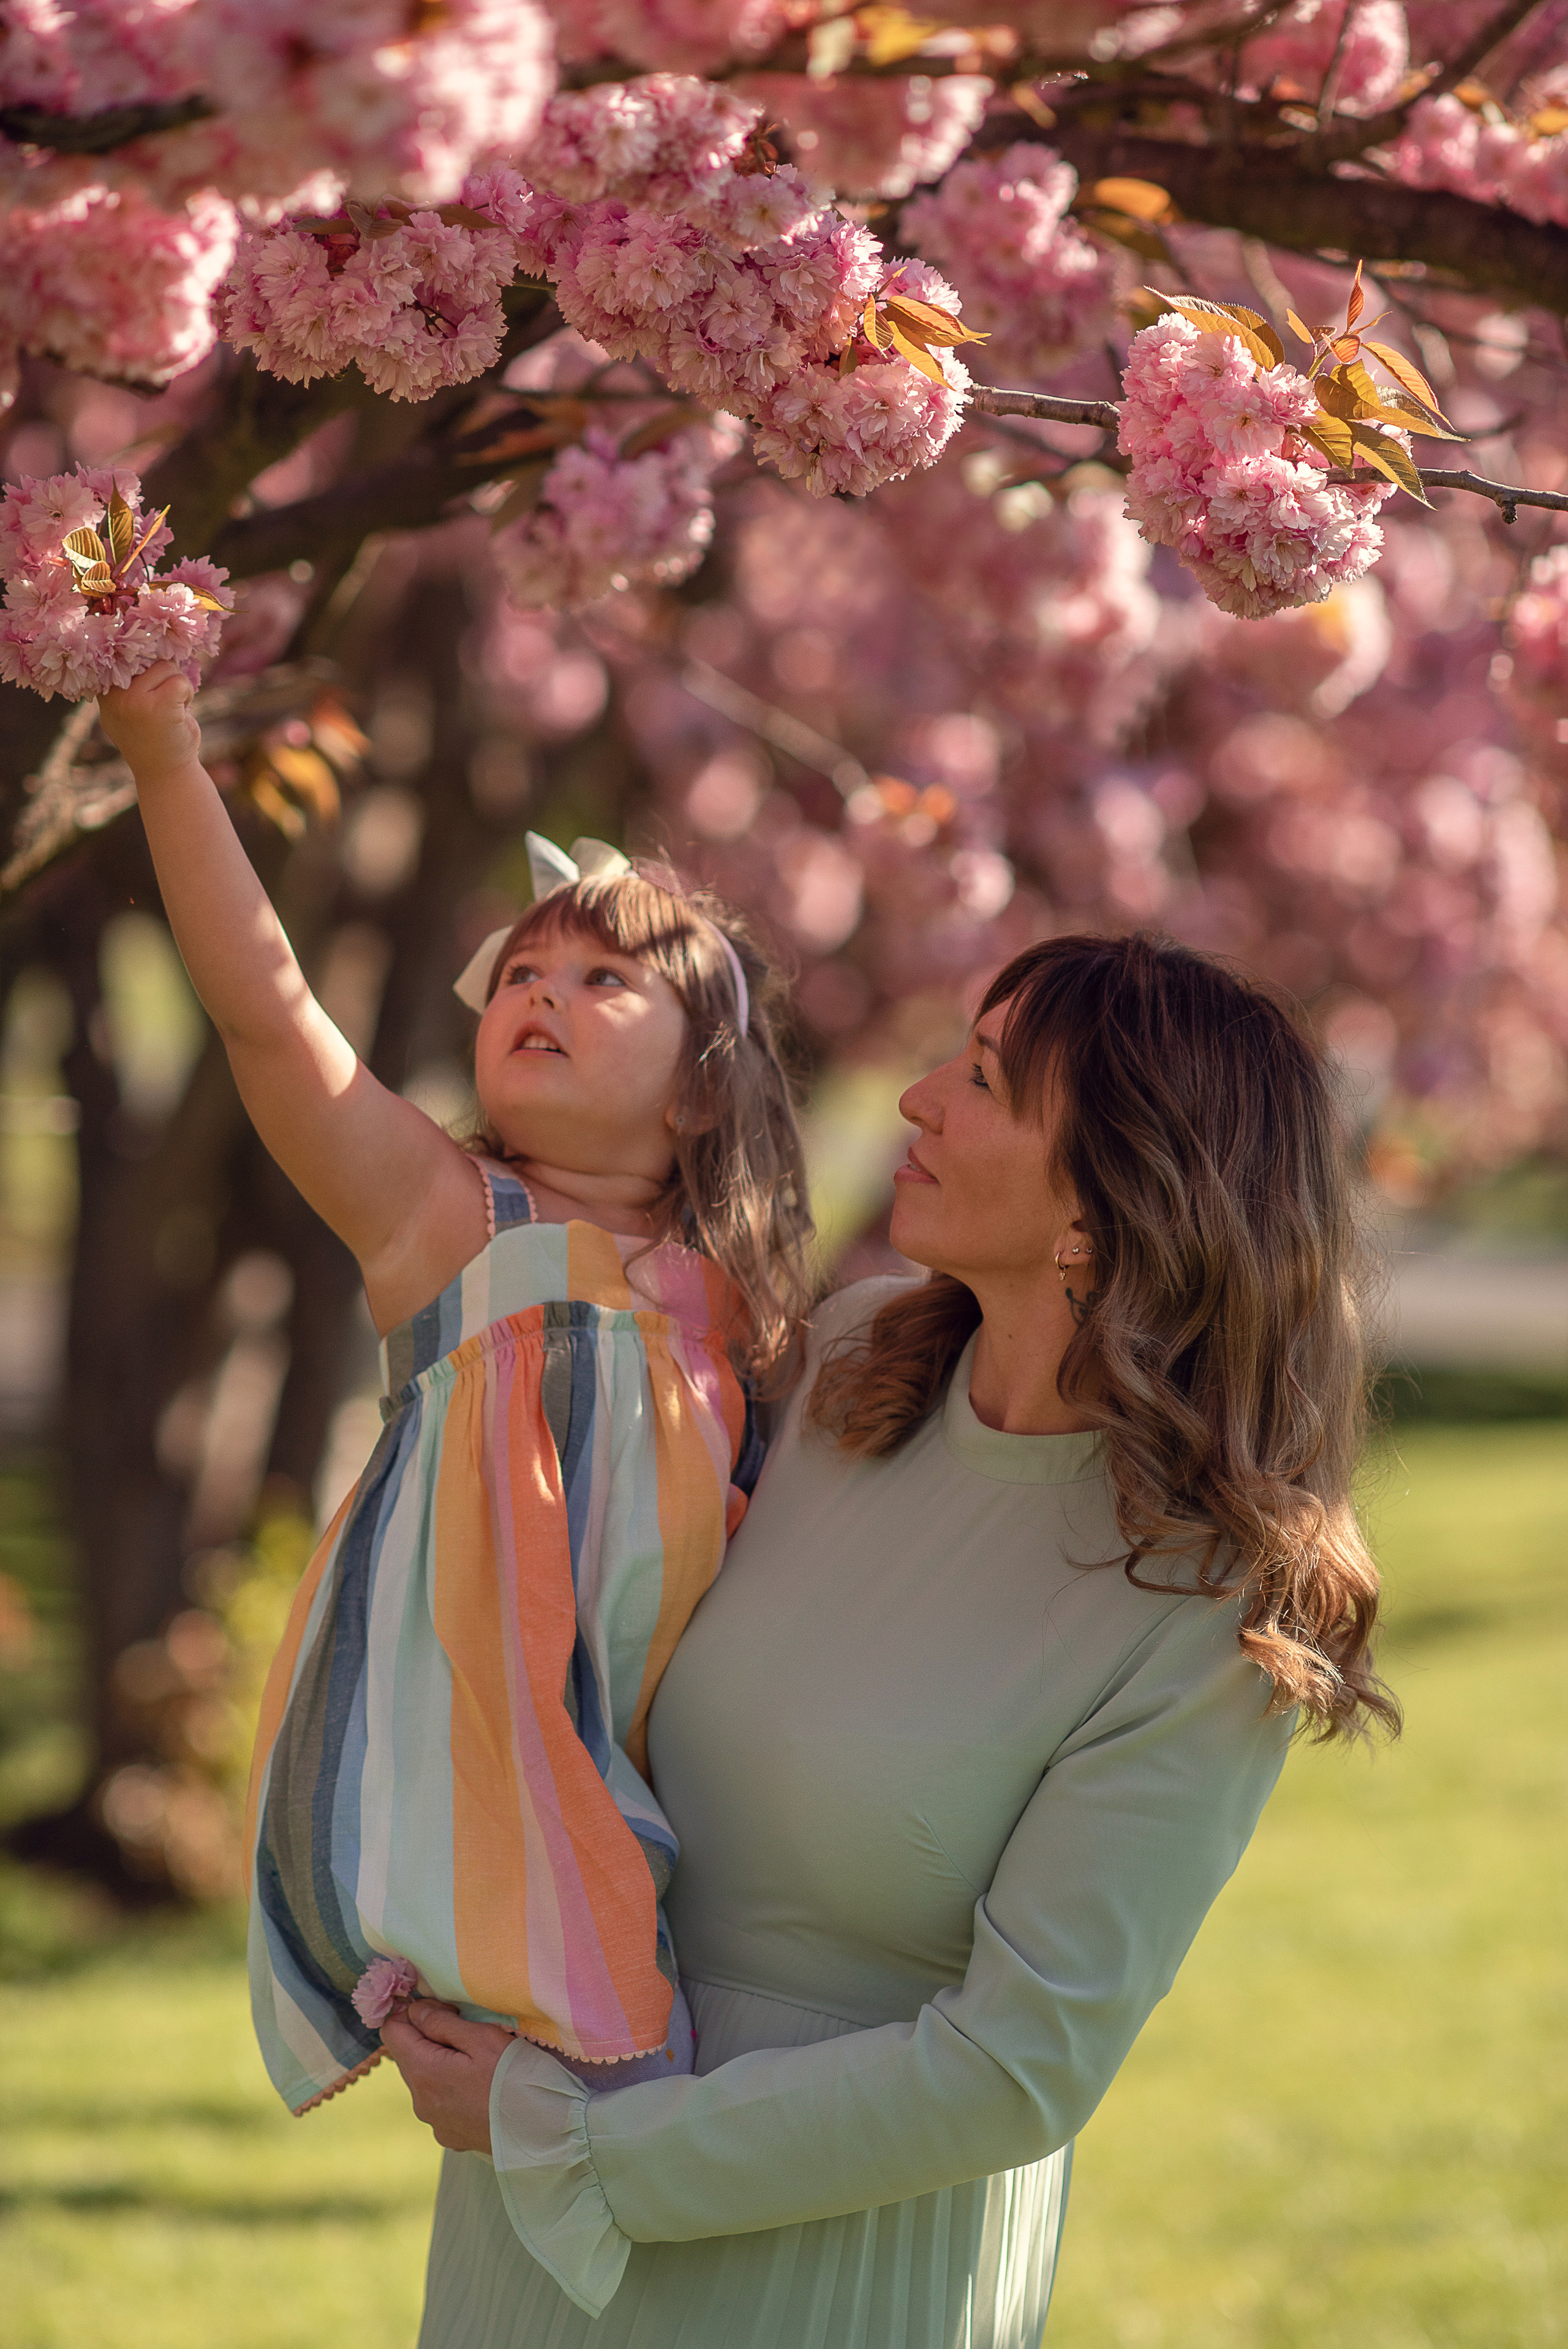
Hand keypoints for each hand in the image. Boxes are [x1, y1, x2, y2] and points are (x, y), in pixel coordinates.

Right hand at [98, 661, 200, 786]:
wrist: (165, 773)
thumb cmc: (153, 736)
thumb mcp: (129, 707)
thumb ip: (127, 680)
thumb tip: (137, 638)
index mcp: (103, 691)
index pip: (117, 653)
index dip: (136, 650)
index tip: (143, 649)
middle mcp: (113, 694)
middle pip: (145, 655)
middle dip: (163, 673)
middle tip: (167, 698)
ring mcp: (133, 700)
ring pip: (166, 666)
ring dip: (177, 685)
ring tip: (172, 707)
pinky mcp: (158, 706)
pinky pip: (180, 681)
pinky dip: (188, 693)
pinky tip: (182, 712)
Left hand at [379, 1998, 515, 2154]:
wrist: (544, 2133)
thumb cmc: (516, 2079)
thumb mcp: (483, 2038)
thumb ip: (441, 2022)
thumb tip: (413, 2011)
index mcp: (424, 2074)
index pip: (392, 2031)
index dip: (413, 2012)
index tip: (444, 2009)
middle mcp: (421, 2102)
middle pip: (408, 2055)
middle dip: (429, 2035)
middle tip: (468, 2029)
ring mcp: (434, 2123)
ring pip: (424, 2078)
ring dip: (441, 2061)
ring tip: (477, 2059)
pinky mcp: (449, 2136)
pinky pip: (439, 2101)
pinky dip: (451, 2086)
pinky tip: (479, 2086)